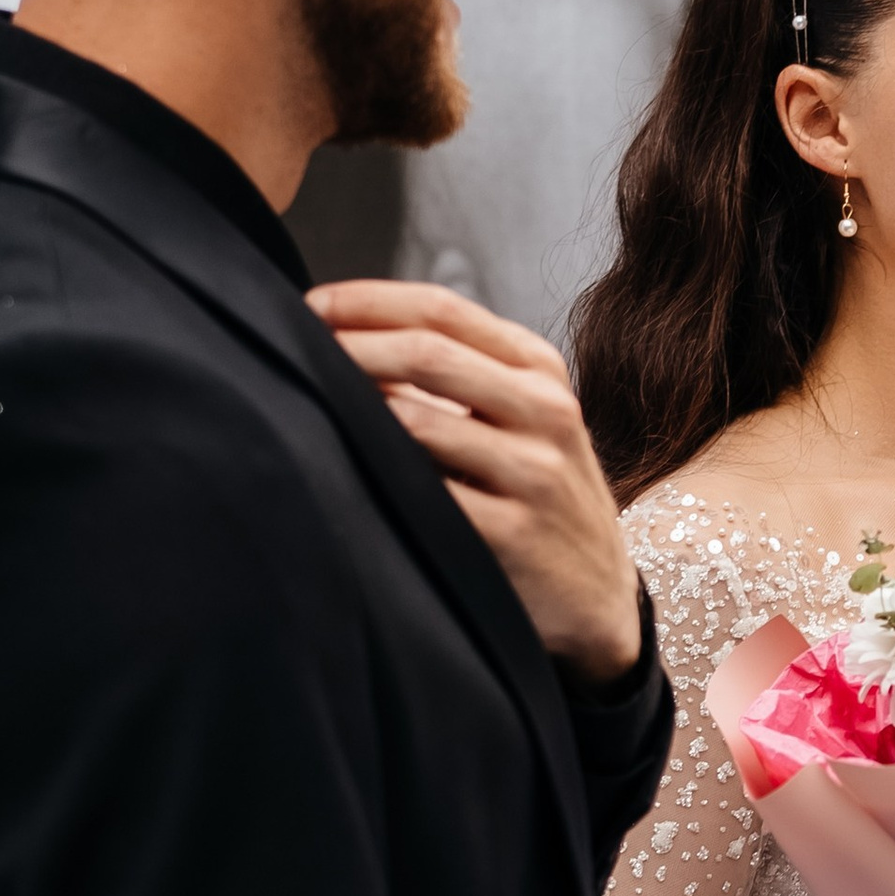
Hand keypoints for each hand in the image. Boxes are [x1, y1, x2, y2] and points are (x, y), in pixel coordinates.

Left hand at [308, 279, 640, 682]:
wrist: (597, 593)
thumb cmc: (539, 494)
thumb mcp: (525, 417)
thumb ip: (461, 372)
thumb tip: (348, 334)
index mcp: (540, 370)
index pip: (443, 310)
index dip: (367, 302)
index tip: (312, 306)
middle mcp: (545, 411)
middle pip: (428, 353)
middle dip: (349, 348)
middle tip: (297, 354)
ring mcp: (534, 473)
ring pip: (418, 422)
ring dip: (354, 413)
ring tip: (313, 413)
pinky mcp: (513, 533)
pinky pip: (426, 493)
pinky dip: (379, 477)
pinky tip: (348, 474)